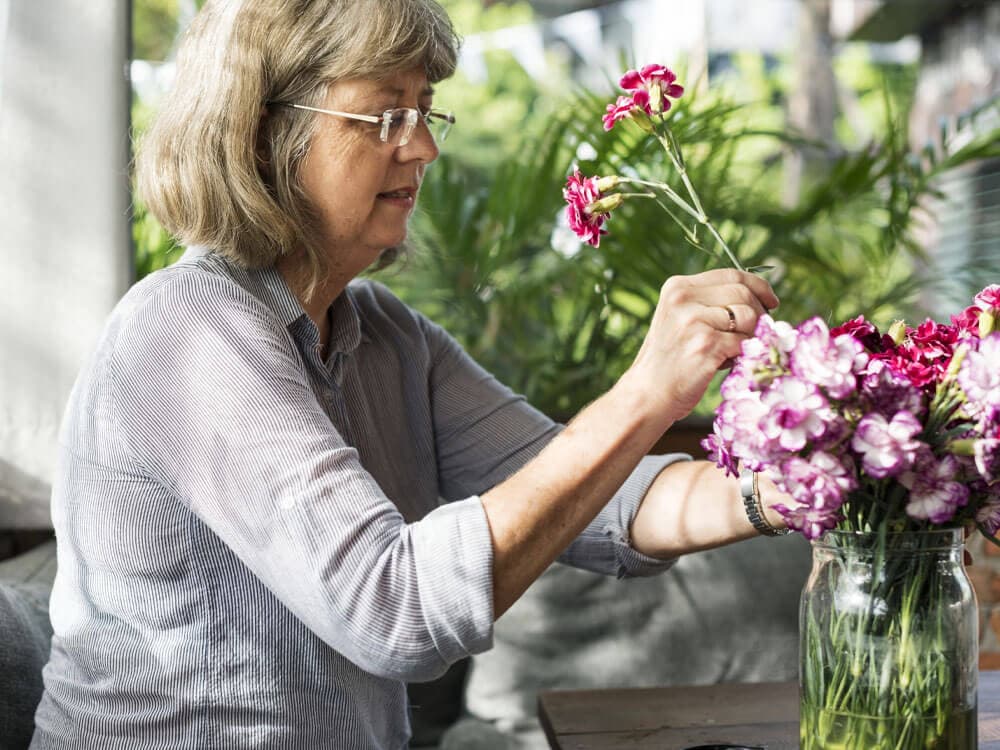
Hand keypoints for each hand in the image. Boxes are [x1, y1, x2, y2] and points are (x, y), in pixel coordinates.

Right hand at [625, 269, 778, 423]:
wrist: (647, 394)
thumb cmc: (669, 361)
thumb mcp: (680, 320)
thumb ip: (710, 304)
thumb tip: (761, 299)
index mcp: (677, 287)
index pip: (731, 274)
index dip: (758, 286)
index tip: (772, 301)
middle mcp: (683, 298)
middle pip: (743, 293)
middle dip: (760, 313)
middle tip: (758, 332)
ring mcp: (694, 321)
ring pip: (749, 316)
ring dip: (752, 335)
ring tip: (734, 350)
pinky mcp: (706, 345)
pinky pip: (745, 342)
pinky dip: (744, 354)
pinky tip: (728, 363)